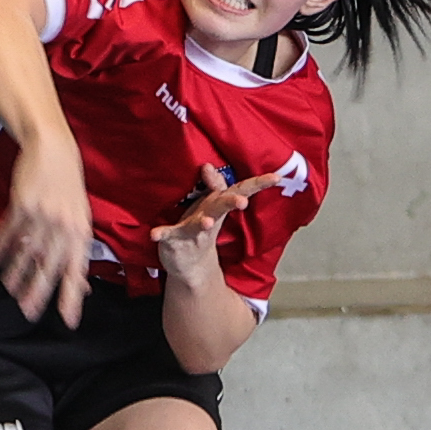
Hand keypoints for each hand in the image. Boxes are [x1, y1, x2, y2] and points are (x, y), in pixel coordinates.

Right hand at [0, 136, 93, 325]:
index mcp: (81, 231)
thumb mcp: (81, 218)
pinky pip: (9, 231)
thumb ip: (78, 250)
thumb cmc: (69, 187)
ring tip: (8, 287)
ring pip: (26, 251)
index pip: (78, 270)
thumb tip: (81, 284)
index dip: (73, 296)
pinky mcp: (22, 203)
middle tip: (27, 311)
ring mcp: (42, 215)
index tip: (69, 320)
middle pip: (49, 266)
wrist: (54, 150)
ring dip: (15, 271)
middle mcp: (63, 226)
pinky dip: (0, 245)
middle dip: (37, 291)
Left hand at [150, 164, 280, 285]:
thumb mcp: (210, 205)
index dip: (258, 184)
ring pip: (199, 226)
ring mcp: (192, 232)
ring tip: (207, 222)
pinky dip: (162, 234)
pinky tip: (154, 234)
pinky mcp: (175, 242)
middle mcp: (210, 218)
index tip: (276, 177)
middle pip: (222, 208)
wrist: (190, 265)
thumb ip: (213, 185)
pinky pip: (168, 237)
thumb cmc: (201, 227)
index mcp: (219, 206)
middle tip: (242, 202)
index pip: (241, 191)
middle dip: (232, 203)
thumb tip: (208, 165)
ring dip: (204, 223)